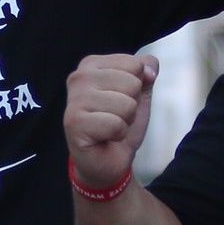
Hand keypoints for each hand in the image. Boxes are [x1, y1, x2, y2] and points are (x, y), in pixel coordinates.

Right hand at [66, 54, 157, 189]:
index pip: (135, 63)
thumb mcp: (139, 93)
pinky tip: (105, 138)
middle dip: (132, 105)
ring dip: (125, 121)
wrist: (107, 160)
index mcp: (92, 65)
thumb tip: (149, 69)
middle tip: (115, 117)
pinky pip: (116, 124)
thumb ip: (146, 71)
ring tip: (110, 128)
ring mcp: (74, 100)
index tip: (120, 101)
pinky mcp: (74, 123)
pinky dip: (118, 135)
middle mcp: (78, 77)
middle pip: (132, 83)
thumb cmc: (120, 124)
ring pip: (126, 104)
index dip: (137, 87)